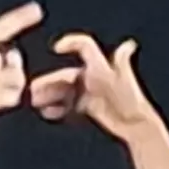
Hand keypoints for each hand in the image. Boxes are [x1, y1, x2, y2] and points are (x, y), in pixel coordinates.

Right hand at [32, 34, 158, 139]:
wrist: (137, 125)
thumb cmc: (131, 101)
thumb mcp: (123, 80)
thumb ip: (121, 62)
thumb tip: (129, 44)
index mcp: (101, 66)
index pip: (84, 47)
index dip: (71, 43)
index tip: (56, 49)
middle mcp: (94, 76)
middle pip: (67, 75)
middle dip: (49, 82)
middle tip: (32, 90)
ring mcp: (91, 91)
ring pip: (65, 91)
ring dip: (50, 95)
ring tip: (35, 102)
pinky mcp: (90, 106)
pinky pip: (70, 104)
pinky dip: (59, 107)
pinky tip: (48, 113)